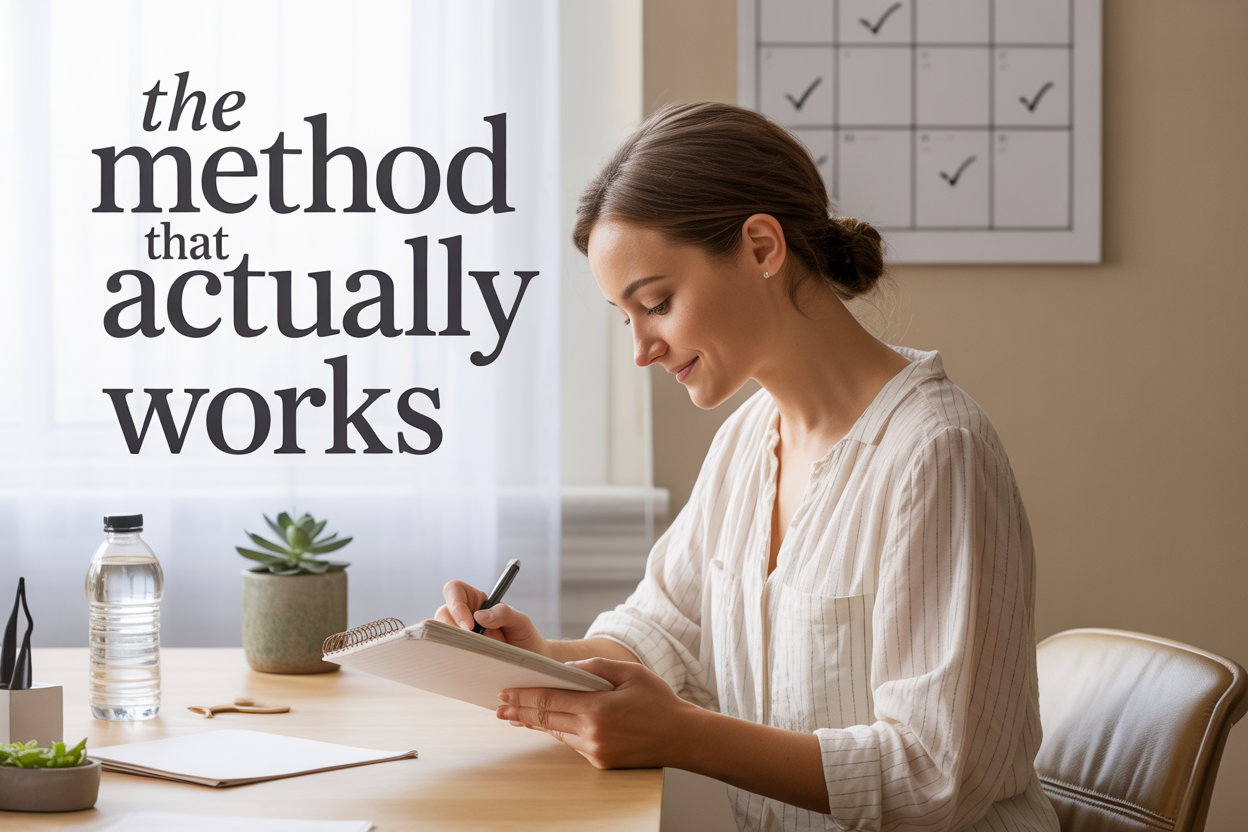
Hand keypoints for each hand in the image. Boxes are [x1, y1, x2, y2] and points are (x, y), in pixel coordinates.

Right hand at [434, 580, 549, 656]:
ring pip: (440, 635)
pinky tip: (467, 666)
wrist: (530, 661)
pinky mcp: (458, 654)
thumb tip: (480, 615)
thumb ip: (504, 613)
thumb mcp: (520, 621)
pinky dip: (453, 659)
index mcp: (476, 601)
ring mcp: (459, 636)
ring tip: (474, 657)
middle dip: (452, 630)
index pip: (455, 590)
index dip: (456, 604)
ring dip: (453, 646)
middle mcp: (463, 616)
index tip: (469, 625)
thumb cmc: (525, 637)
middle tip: (470, 645)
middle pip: (442, 614)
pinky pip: (446, 654)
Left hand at [497, 658, 698, 768]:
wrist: (682, 737)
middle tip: (500, 706)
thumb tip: (566, 669)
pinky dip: (558, 731)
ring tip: (514, 715)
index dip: (524, 696)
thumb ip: (596, 667)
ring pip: (557, 733)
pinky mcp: (600, 761)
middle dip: (520, 711)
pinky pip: (572, 742)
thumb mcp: (630, 672)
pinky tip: (547, 724)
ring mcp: (596, 750)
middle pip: (546, 720)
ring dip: (534, 723)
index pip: (550, 701)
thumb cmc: (659, 701)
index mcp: (599, 709)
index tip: (505, 692)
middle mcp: (593, 733)